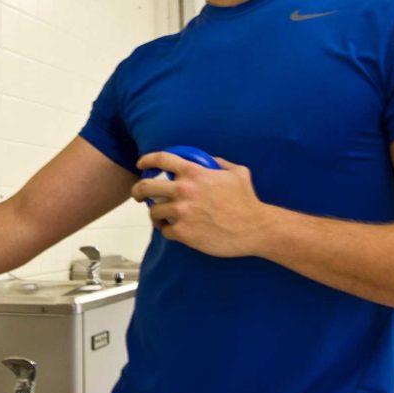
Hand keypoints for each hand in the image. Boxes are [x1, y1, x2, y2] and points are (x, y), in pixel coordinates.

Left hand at [131, 152, 274, 256]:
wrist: (255, 229)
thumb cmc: (247, 201)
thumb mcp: (237, 172)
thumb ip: (219, 163)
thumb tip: (208, 160)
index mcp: (194, 173)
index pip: (161, 159)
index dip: (147, 159)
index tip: (141, 164)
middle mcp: (184, 191)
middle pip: (147, 186)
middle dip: (138, 190)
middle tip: (139, 195)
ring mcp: (182, 213)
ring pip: (153, 211)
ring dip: (155, 214)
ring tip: (160, 217)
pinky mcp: (183, 233)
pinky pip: (164, 230)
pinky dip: (166, 230)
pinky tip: (172, 229)